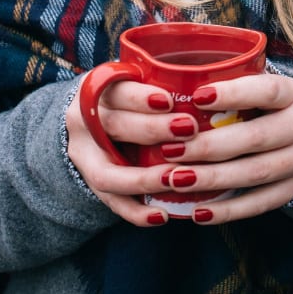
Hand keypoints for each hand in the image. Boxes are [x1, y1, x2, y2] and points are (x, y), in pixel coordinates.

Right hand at [65, 79, 192, 227]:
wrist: (88, 122)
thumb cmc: (125, 96)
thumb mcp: (132, 79)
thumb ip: (159, 78)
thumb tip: (209, 81)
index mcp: (95, 89)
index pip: (114, 90)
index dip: (140, 97)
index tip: (170, 101)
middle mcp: (83, 122)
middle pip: (114, 126)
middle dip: (152, 130)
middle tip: (188, 130)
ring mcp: (85, 156)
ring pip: (108, 172)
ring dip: (143, 178)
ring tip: (176, 178)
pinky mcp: (93, 184)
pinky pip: (112, 203)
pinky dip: (136, 212)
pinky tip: (162, 215)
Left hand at [156, 73, 292, 224]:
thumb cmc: (272, 106)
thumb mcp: (264, 87)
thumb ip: (233, 85)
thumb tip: (178, 84)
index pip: (266, 91)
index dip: (232, 94)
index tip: (196, 97)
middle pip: (254, 138)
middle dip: (208, 146)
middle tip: (170, 149)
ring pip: (253, 174)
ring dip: (211, 179)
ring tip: (174, 180)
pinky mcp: (292, 190)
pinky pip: (258, 204)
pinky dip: (227, 211)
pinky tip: (198, 212)